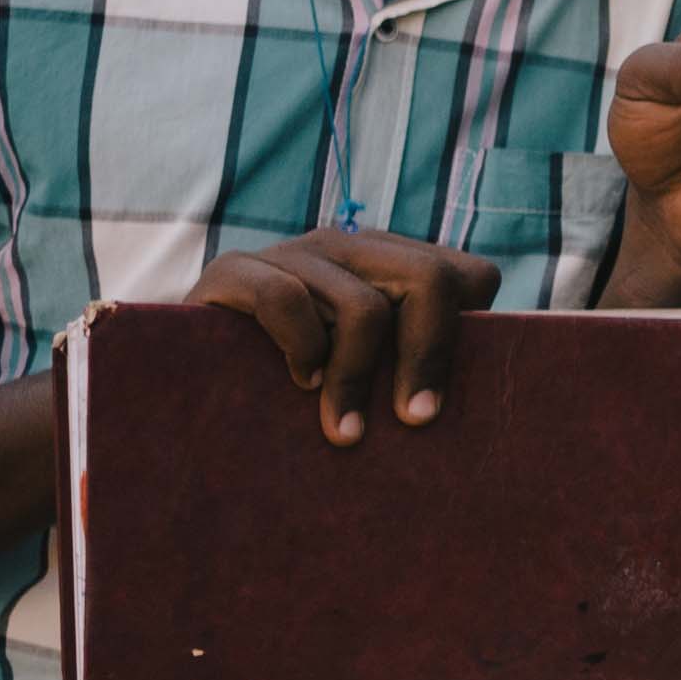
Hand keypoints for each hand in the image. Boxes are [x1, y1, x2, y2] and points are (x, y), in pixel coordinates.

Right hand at [187, 228, 501, 442]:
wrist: (184, 389)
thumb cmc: (297, 397)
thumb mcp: (371, 381)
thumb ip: (417, 374)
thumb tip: (496, 413)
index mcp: (392, 266)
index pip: (468, 278)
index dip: (465, 340)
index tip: (438, 405)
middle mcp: (348, 248)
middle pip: (429, 281)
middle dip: (426, 359)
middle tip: (412, 422)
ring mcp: (292, 253)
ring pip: (361, 305)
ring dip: (356, 380)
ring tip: (345, 431)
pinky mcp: (233, 270)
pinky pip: (284, 299)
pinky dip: (301, 349)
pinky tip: (298, 384)